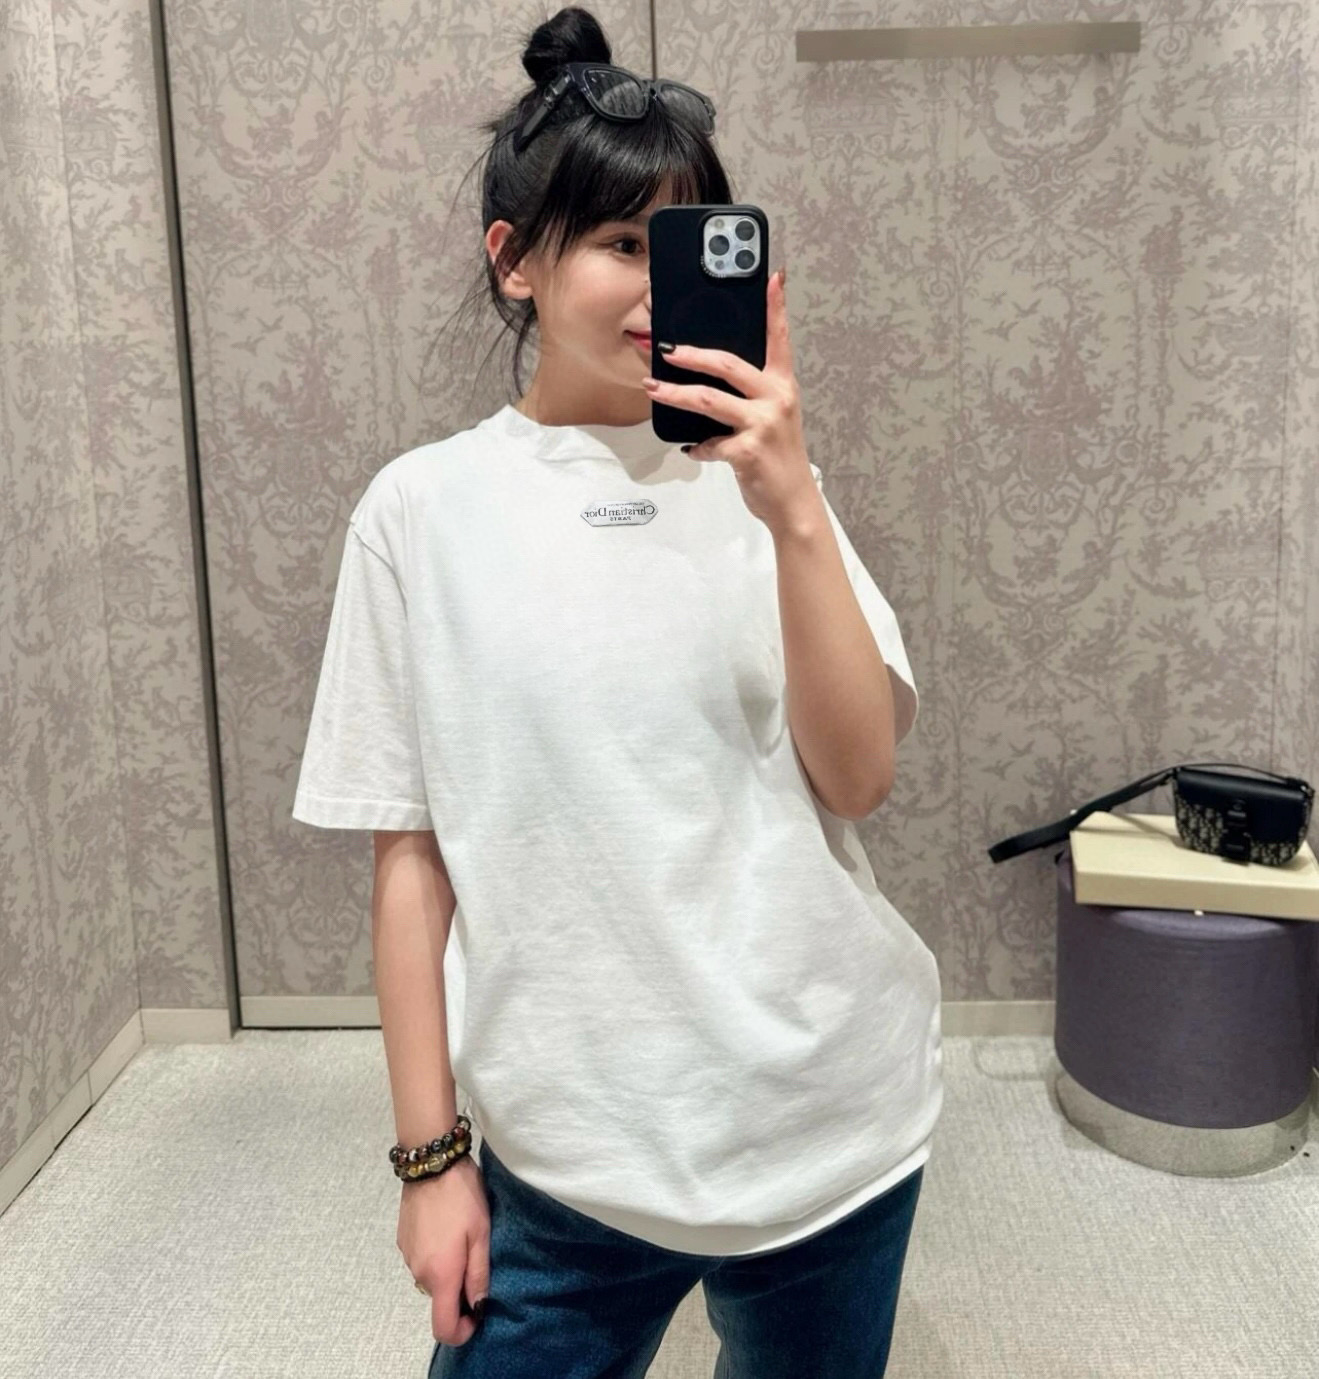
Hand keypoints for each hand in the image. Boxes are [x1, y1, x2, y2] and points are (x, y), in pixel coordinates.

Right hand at [398, 1155, 489, 1346]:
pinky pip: (422, 1260)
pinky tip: (447, 1228)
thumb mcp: (481, 1234)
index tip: (478, 1314)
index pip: (443, 1327)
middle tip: (478, 1259)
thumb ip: (479, 1274)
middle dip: (459, 1291)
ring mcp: (407, 1255)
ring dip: (448, 1270)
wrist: (432, 1163)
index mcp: (440, 1274)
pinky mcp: (402, 1240)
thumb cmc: (462, 1197)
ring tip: (464, 1238)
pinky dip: (436, 1255)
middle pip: (439, 1300)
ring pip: (431, 1278)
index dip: (462, 1331)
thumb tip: (479, 1306)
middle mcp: (419, 1272)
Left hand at [640, 266, 822, 533]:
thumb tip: (710, 379)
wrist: (793, 503)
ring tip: (654, 388)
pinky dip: (697, 447)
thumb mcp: (774, 418)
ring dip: (675, 394)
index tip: (772, 278)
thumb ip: (752, 396)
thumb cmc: (779, 459)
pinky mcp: (748, 451)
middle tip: (667, 349)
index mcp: (783, 386)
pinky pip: (709, 443)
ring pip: (708, 400)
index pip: (779, 339)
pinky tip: (693, 449)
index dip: (776, 307)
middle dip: (692, 354)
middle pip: (728, 364)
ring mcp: (763, 425)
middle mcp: (776, 399)